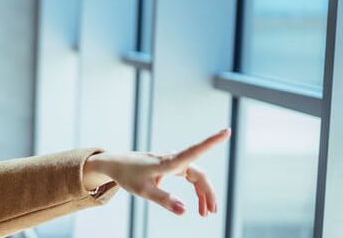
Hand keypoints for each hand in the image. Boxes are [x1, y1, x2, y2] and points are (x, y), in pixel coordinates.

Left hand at [83, 128, 231, 215]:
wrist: (115, 164)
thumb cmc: (128, 175)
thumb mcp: (144, 191)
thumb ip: (164, 200)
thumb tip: (185, 211)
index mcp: (169, 162)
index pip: (195, 150)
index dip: (212, 141)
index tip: (227, 131)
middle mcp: (174, 159)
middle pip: (200, 175)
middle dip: (208, 193)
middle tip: (211, 212)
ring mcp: (174, 162)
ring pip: (196, 177)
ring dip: (203, 194)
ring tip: (205, 212)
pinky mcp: (171, 165)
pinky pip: (190, 178)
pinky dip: (196, 191)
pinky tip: (197, 205)